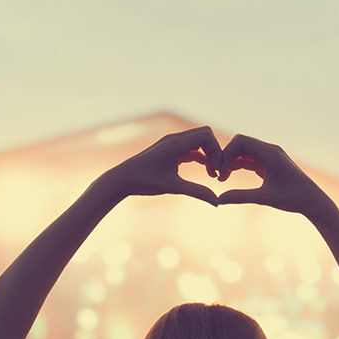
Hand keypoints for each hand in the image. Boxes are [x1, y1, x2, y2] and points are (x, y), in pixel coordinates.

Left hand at [99, 126, 220, 205]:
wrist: (122, 179)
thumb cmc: (144, 182)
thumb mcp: (173, 187)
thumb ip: (197, 192)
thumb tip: (217, 203)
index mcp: (175, 143)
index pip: (207, 136)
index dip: (217, 152)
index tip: (217, 171)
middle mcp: (174, 139)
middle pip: (205, 135)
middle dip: (215, 152)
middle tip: (216, 172)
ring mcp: (171, 143)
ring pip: (198, 141)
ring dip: (208, 155)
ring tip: (211, 175)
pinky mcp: (169, 150)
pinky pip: (190, 148)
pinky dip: (200, 157)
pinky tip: (203, 172)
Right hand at [216, 134, 331, 216]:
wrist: (312, 201)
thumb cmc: (293, 198)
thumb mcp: (265, 198)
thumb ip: (241, 197)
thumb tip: (219, 200)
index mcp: (270, 153)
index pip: (240, 141)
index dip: (226, 153)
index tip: (220, 172)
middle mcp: (269, 151)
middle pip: (239, 144)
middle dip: (226, 157)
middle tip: (217, 175)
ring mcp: (269, 157)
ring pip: (243, 152)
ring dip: (230, 162)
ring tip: (221, 179)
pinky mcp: (268, 165)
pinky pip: (248, 160)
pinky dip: (237, 166)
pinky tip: (228, 178)